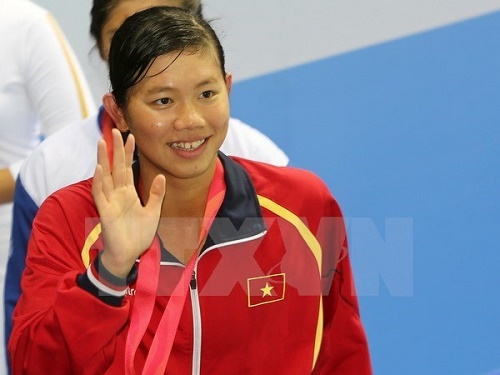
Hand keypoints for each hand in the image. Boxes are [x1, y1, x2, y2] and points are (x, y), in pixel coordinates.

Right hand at [92, 129, 165, 277]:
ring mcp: (110, 201)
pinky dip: (99, 181)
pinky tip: (100, 168)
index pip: (127, 168)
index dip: (129, 153)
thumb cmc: (139, 234)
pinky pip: (100, 193)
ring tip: (102, 142)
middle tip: (115, 130)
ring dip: (103, 159)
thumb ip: (156, 194)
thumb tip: (161, 175)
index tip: (132, 136)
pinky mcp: (105, 211)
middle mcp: (118, 194)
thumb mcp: (153, 211)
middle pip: (115, 167)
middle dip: (115, 149)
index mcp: (129, 193)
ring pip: (105, 176)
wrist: (130, 254)